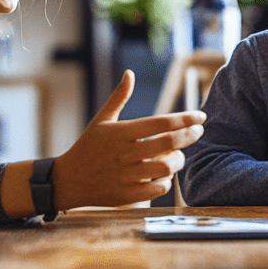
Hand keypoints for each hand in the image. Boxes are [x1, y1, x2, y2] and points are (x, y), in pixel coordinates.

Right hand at [52, 71, 205, 208]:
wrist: (66, 180)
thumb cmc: (88, 146)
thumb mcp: (101, 120)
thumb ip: (119, 97)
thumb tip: (130, 73)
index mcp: (121, 132)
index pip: (162, 123)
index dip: (186, 119)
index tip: (201, 116)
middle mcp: (125, 153)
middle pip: (169, 143)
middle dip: (190, 136)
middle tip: (199, 131)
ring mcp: (126, 175)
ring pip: (166, 167)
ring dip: (179, 160)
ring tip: (179, 155)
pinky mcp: (126, 195)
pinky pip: (157, 189)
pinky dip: (166, 182)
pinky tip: (165, 176)